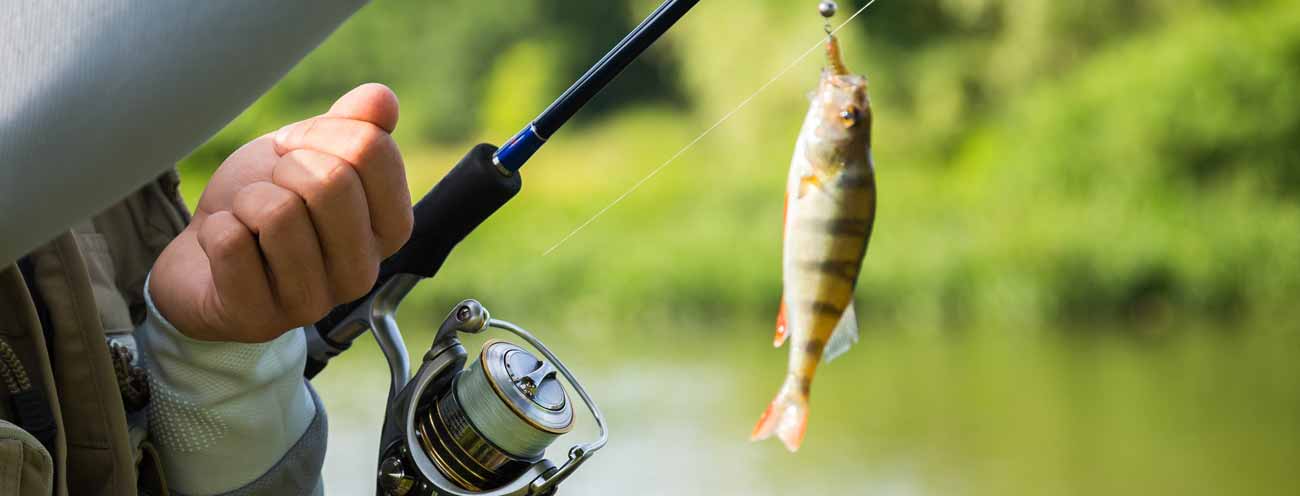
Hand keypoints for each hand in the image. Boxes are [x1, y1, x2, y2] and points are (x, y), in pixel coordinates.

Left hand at [151, 84, 412, 341]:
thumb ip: (351, 126)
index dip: (322, 133)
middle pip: (332, 181)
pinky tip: (225, 246)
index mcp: (390, 228)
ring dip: (246, 202)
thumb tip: (382, 101)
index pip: (374, 151)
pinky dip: (215, 230)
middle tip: (271, 188)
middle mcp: (363, 271)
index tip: (297, 149)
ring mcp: (314, 302)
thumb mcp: (309, 154)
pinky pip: (231, 243)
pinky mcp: (260, 319)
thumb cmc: (267, 203)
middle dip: (284, 168)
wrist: (205, 255)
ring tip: (248, 219)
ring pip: (279, 215)